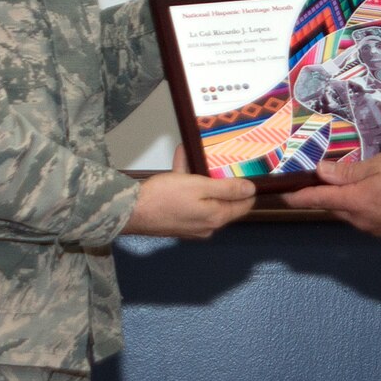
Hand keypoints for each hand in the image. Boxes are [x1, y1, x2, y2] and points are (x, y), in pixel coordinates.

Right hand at [126, 170, 256, 239]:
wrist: (130, 211)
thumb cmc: (163, 197)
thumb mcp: (199, 186)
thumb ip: (226, 189)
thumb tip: (251, 190)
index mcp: (216, 217)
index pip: (244, 206)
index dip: (248, 189)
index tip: (246, 172)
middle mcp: (206, 225)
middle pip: (223, 201)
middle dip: (219, 180)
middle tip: (218, 160)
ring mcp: (191, 225)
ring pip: (203, 198)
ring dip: (200, 178)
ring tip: (193, 155)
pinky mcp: (177, 221)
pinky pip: (188, 200)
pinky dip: (186, 184)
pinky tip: (180, 161)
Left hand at [284, 153, 380, 236]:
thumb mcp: (380, 164)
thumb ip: (349, 171)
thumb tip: (322, 172)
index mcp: (355, 201)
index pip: (317, 199)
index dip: (298, 197)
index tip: (282, 196)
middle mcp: (359, 220)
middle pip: (332, 207)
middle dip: (324, 195)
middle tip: (321, 178)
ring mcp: (372, 228)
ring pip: (348, 213)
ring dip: (345, 201)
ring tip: (355, 183)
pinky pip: (363, 218)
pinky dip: (360, 207)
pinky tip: (372, 195)